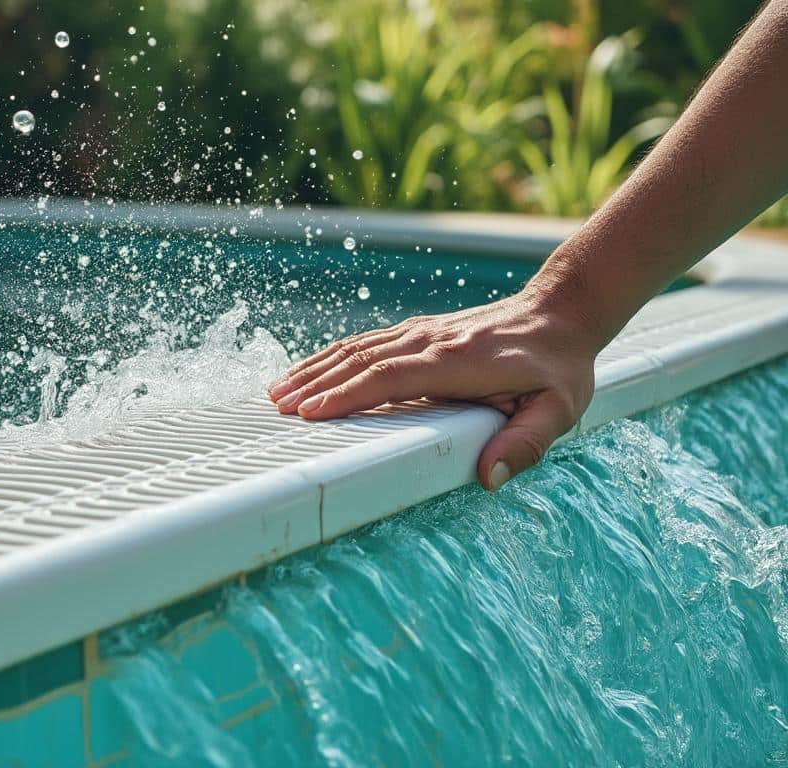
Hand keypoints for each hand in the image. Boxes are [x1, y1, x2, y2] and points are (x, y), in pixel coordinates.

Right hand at [266, 290, 599, 489]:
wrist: (561, 311)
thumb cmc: (559, 366)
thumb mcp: (559, 409)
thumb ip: (527, 443)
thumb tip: (490, 477)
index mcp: (457, 362)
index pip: (389, 378)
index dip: (348, 395)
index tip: (311, 413)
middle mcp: (431, 341)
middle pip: (360, 361)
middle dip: (316, 384)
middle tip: (278, 410)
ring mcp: (421, 332)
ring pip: (356, 347)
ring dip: (315, 369)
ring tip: (278, 392)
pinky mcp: (418, 331)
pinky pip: (366, 342)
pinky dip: (331, 357)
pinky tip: (311, 371)